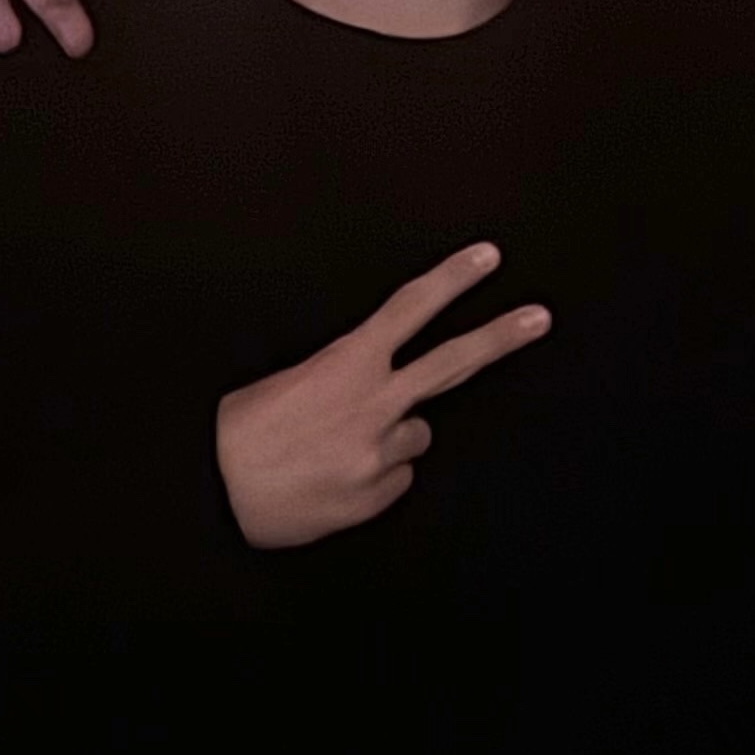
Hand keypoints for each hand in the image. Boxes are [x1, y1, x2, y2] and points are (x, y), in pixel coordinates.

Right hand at [214, 244, 550, 550]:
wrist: (215, 493)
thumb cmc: (240, 435)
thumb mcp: (286, 382)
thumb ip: (345, 377)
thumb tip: (378, 389)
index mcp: (346, 364)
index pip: (408, 309)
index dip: (452, 280)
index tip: (487, 260)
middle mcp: (375, 405)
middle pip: (452, 363)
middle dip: (500, 337)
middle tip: (539, 318)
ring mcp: (381, 452)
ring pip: (415, 435)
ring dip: (389, 436)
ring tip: (337, 446)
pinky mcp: (378, 495)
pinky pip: (395, 478)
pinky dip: (374, 476)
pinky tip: (335, 477)